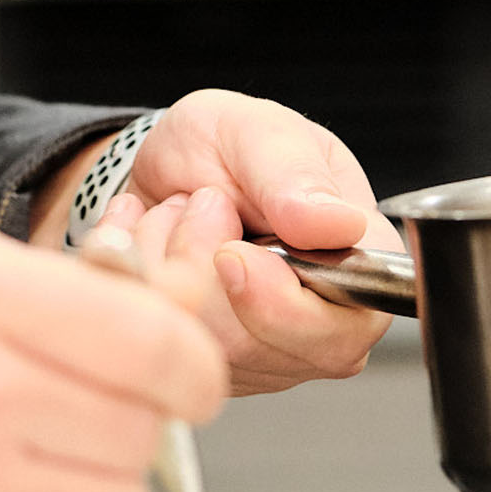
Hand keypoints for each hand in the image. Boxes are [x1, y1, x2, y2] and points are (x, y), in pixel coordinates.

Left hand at [105, 89, 397, 394]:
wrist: (160, 166)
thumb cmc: (222, 146)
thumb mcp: (255, 130)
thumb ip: (295, 175)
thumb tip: (340, 225)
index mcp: (357, 263)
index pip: (346, 328)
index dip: (281, 305)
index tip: (230, 255)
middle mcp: (319, 322)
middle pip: (261, 348)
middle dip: (201, 269)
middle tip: (196, 203)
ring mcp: (261, 352)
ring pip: (199, 346)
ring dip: (163, 260)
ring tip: (174, 210)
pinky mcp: (203, 361)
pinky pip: (153, 338)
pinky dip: (133, 272)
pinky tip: (140, 234)